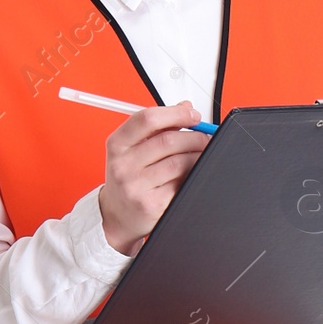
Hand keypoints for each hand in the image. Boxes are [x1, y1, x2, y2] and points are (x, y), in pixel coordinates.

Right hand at [100, 100, 210, 255]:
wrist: (116, 216)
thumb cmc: (128, 177)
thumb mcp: (133, 148)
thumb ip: (158, 126)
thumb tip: (186, 107)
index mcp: (117, 144)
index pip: (147, 119)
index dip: (176, 114)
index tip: (193, 115)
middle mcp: (123, 165)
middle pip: (168, 140)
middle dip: (195, 136)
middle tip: (205, 137)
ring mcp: (136, 187)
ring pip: (179, 162)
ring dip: (198, 155)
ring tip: (201, 154)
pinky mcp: (152, 205)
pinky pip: (181, 183)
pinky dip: (192, 175)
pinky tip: (191, 174)